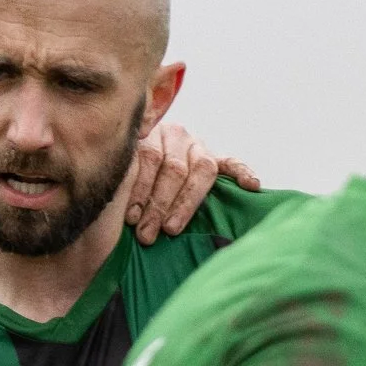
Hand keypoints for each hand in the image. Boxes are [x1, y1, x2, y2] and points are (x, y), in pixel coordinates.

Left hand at [119, 122, 260, 244]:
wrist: (142, 170)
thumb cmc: (123, 181)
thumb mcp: (117, 172)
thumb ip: (119, 175)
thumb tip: (115, 195)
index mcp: (150, 131)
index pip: (149, 157)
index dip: (140, 190)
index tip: (132, 218)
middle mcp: (176, 135)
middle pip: (174, 168)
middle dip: (159, 205)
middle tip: (147, 233)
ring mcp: (197, 146)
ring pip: (201, 170)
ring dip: (186, 203)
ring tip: (172, 229)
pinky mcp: (216, 158)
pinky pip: (232, 163)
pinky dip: (242, 172)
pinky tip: (251, 185)